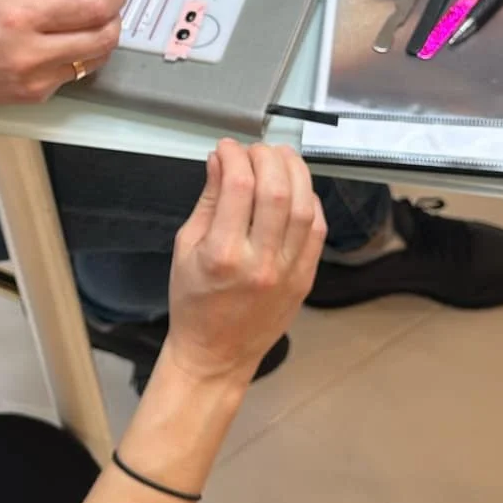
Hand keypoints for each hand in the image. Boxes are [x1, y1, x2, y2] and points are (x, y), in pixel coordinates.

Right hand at [0, 0, 126, 104]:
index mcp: (22, 14)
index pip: (92, 6)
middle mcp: (30, 51)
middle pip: (103, 37)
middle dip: (113, 16)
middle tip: (106, 4)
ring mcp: (33, 78)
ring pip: (94, 60)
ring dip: (99, 38)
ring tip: (84, 23)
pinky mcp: (32, 96)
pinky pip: (71, 75)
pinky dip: (75, 57)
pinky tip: (59, 44)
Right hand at [162, 140, 325, 385]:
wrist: (216, 354)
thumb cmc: (193, 303)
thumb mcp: (184, 248)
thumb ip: (206, 201)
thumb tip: (219, 161)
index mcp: (222, 254)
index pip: (238, 185)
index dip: (235, 155)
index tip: (227, 148)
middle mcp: (259, 262)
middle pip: (276, 190)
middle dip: (266, 157)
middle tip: (254, 150)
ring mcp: (287, 271)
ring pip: (304, 206)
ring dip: (294, 172)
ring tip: (280, 158)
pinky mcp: (305, 278)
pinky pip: (318, 230)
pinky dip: (310, 201)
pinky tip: (297, 189)